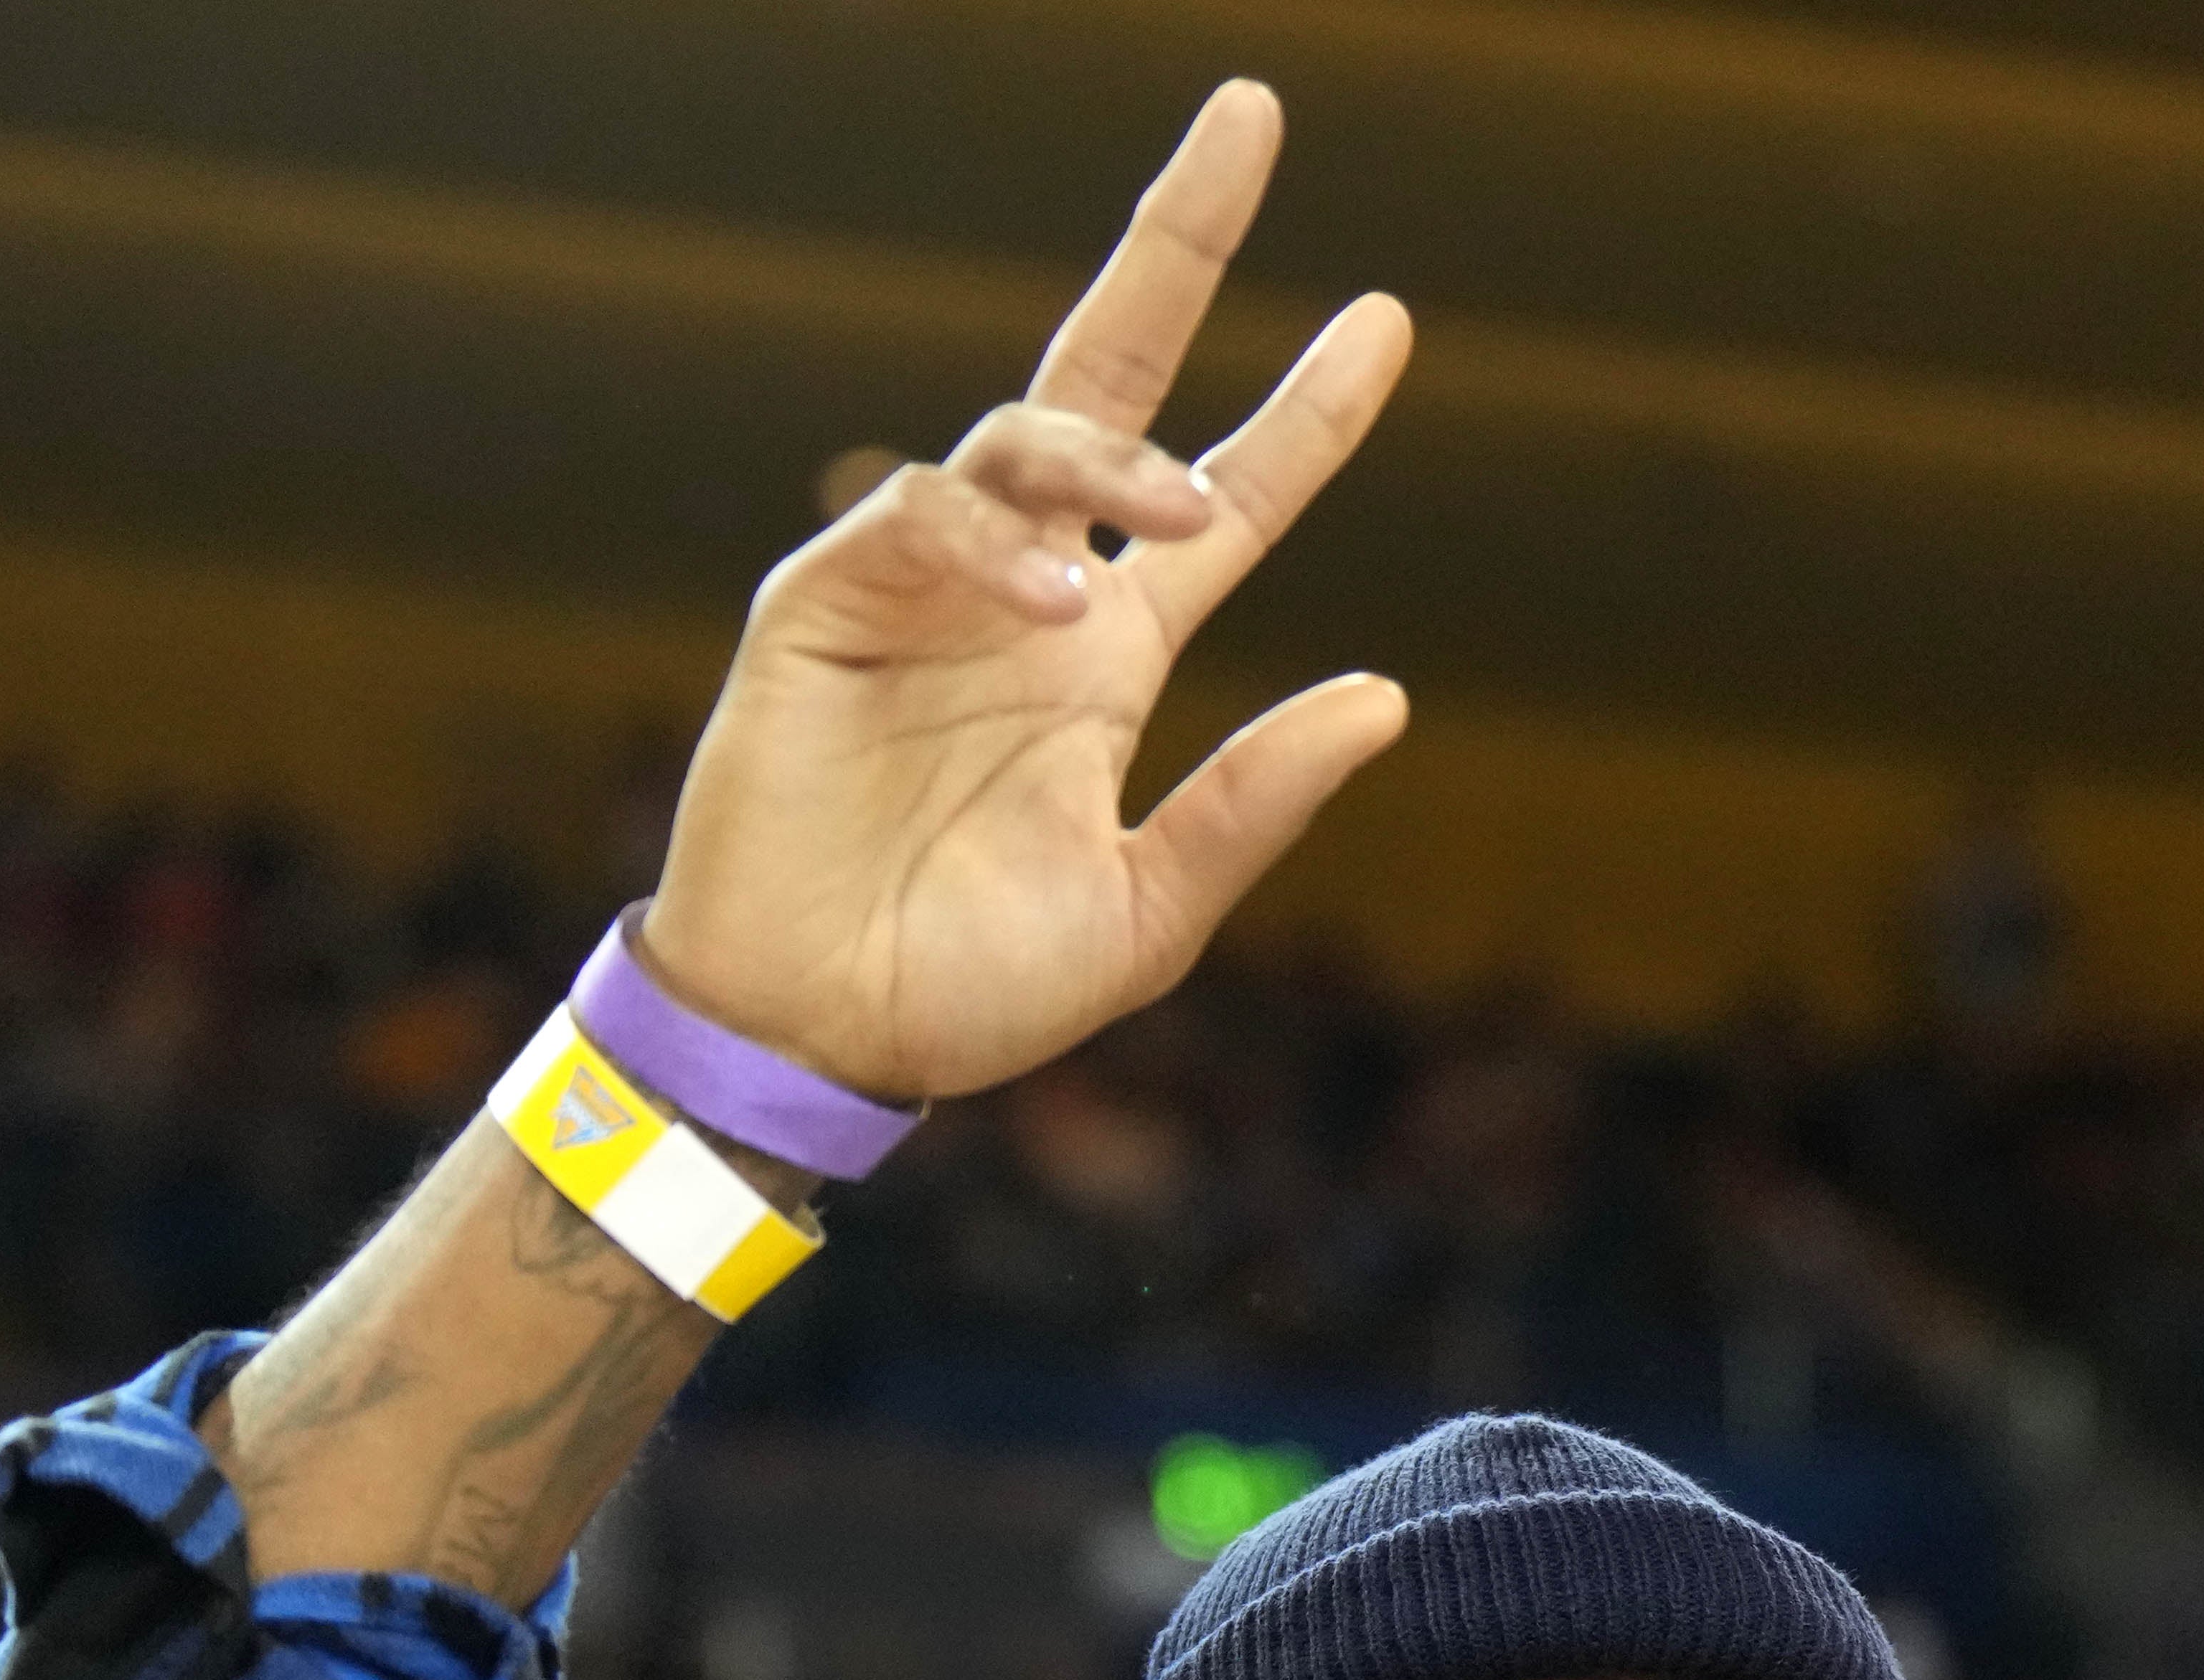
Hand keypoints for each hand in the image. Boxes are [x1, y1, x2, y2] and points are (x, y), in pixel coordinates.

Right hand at [640, 81, 1414, 1106]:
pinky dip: (988, 543)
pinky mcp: (827, 604)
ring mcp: (925, 586)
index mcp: (1105, 657)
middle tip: (1254, 116)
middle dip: (1180, 244)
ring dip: (1113, 456)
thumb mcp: (1148, 915)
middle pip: (1110, 377)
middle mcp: (1025, 593)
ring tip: (1186, 511)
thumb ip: (1255, 806)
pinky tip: (1044, 600)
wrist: (817, 1040)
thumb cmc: (965, 990)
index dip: (1307, 414)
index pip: (1228, 503)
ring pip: (1025, 439)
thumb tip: (1387, 696)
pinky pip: (916, 521)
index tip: (1387, 318)